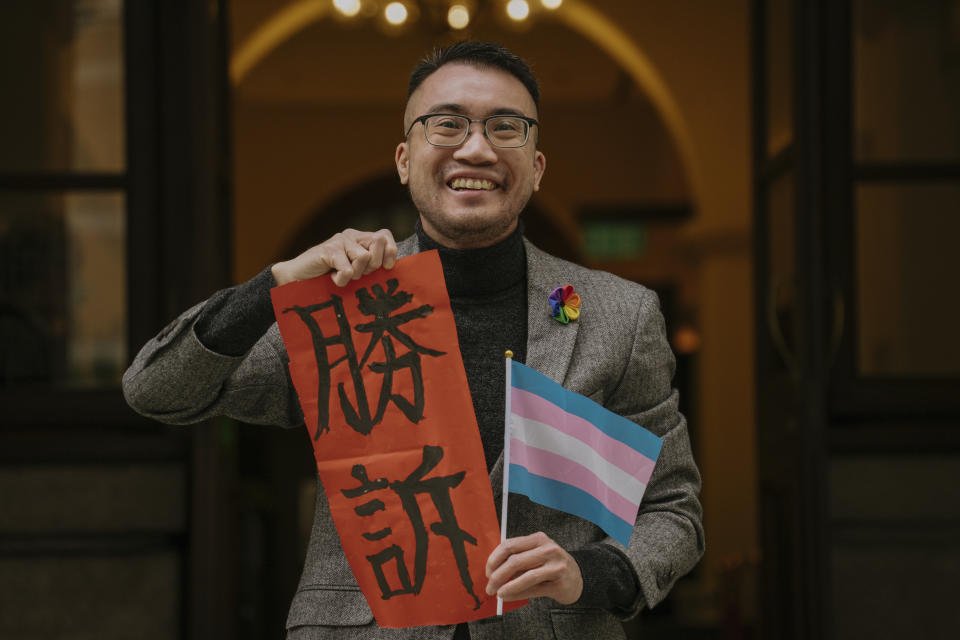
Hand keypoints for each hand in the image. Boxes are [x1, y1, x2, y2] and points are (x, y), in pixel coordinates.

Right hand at [271, 229, 396, 286]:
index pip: (385, 235)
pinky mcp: (328, 250)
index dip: (389, 252)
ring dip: (355, 275)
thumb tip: (390, 265)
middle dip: (371, 267)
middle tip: (355, 274)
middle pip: (378, 245)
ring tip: (340, 276)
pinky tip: (331, 278)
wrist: (297, 281)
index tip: (384, 268)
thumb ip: (373, 267)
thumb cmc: (330, 280)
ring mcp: (339, 241)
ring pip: (364, 258)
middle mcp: (351, 236)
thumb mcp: (357, 273)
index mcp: (361, 239)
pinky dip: (341, 280)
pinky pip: (347, 269)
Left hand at [485, 532, 582, 604]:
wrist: (577, 577)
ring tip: (497, 593)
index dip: (494, 559)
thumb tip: (492, 571)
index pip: (510, 545)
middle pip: (515, 561)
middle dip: (498, 575)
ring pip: (525, 576)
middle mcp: (548, 549)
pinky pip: (533, 589)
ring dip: (507, 586)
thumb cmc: (550, 565)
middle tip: (489, 586)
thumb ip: (517, 557)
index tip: (487, 571)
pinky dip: (517, 594)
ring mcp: (555, 565)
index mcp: (538, 538)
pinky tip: (508, 596)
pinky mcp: (559, 582)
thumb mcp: (536, 554)